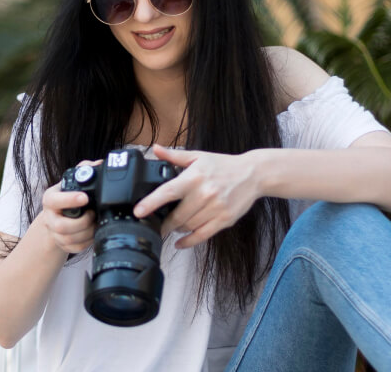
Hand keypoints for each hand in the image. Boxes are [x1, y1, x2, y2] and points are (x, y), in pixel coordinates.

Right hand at [41, 159, 101, 253]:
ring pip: (69, 239)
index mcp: (50, 199)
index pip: (54, 201)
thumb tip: (99, 163)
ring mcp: (54, 233)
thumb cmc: (68, 195)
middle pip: (62, 226)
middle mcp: (49, 217)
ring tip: (96, 224)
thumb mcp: (72, 181)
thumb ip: (84, 169)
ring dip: (87, 233)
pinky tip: (93, 233)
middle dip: (82, 222)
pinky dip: (87, 242)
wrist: (57, 216)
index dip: (70, 200)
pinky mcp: (62, 245)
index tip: (85, 197)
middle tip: (94, 214)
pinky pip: (75, 248)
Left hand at [134, 145, 261, 248]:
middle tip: (158, 223)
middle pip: (176, 216)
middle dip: (164, 223)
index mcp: (195, 177)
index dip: (151, 203)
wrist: (252, 174)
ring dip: (177, 229)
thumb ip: (174, 156)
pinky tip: (180, 242)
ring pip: (188, 227)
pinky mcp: (224, 220)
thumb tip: (155, 148)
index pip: (168, 192)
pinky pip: (201, 236)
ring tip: (174, 225)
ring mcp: (215, 208)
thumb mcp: (199, 157)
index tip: (138, 212)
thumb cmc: (223, 166)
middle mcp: (204, 194)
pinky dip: (188, 242)